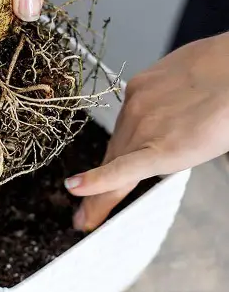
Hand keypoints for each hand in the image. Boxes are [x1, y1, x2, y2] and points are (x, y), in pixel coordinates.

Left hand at [65, 33, 228, 230]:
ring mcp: (143, 126)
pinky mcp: (158, 145)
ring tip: (87, 218)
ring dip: (99, 194)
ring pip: (115, 165)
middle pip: (113, 154)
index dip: (103, 158)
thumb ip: (169, 105)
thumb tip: (173, 118)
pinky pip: (123, 169)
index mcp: (140, 92)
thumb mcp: (184, 83)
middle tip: (82, 210)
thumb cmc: (224, 73)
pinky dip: (98, 182)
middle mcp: (135, 109)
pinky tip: (78, 192)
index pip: (118, 134)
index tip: (85, 176)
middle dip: (96, 184)